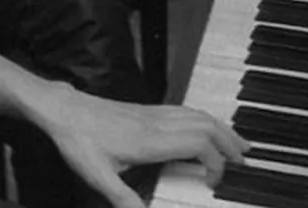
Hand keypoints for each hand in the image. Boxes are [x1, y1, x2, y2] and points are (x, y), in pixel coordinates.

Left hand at [39, 85, 249, 207]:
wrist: (62, 109)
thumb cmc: (78, 140)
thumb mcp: (97, 176)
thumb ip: (122, 198)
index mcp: (151, 140)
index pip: (199, 144)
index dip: (216, 162)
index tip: (215, 182)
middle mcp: (157, 122)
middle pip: (207, 126)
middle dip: (230, 144)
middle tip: (246, 163)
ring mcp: (153, 113)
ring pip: (198, 114)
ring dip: (222, 129)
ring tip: (239, 144)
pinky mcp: (146, 109)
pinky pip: (186, 110)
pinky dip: (205, 119)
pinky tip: (206, 127)